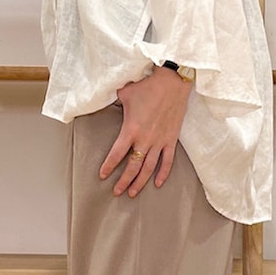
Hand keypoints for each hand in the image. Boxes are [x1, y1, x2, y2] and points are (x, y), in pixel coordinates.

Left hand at [100, 66, 192, 196]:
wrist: (172, 81)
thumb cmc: (147, 85)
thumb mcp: (124, 93)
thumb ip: (115, 102)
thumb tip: (106, 101)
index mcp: (131, 129)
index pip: (116, 154)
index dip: (109, 166)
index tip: (103, 175)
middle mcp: (145, 139)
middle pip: (133, 167)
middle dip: (123, 181)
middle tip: (116, 192)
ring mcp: (160, 141)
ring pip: (149, 168)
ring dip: (140, 182)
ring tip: (133, 193)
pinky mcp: (171, 139)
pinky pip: (167, 161)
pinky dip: (163, 173)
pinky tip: (157, 183)